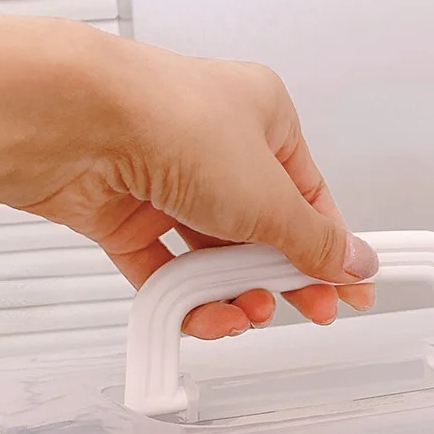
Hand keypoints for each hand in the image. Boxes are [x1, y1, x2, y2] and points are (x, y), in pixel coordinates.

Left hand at [17, 34, 377, 338]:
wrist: (78, 124)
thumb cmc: (173, 124)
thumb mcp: (270, 197)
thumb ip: (314, 242)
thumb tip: (355, 261)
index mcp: (262, 119)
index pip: (309, 198)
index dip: (330, 250)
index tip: (348, 292)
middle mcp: (214, 146)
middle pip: (261, 232)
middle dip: (281, 279)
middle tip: (304, 313)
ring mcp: (167, 181)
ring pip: (212, 257)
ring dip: (231, 294)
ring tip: (243, 312)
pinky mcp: (126, 215)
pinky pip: (166, 271)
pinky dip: (185, 299)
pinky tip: (201, 314)